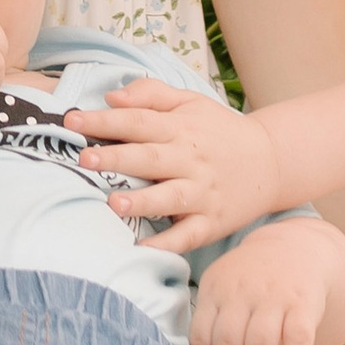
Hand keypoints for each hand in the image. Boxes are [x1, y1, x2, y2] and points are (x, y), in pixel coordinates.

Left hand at [69, 79, 280, 250]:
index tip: (72, 121)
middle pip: (150, 158)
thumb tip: (111, 97)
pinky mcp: (212, 222)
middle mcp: (191, 160)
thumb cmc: (219, 131)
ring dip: (142, 201)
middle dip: (117, 158)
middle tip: (84, 158)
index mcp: (181, 128)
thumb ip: (151, 95)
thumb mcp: (190, 102)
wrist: (272, 162)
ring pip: (170, 197)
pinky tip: (144, 249)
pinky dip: (169, 243)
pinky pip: (189, 235)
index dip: (105, 121)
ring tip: (113, 203)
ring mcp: (203, 193)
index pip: (138, 121)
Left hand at [190, 225, 337, 344]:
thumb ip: (209, 318)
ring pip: (261, 344)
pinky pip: (297, 341)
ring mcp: (274, 295)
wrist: (296, 248)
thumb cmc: (251, 280)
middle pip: (229, 342)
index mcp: (216, 287)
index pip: (201, 334)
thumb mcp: (222, 284)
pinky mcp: (303, 303)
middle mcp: (243, 290)